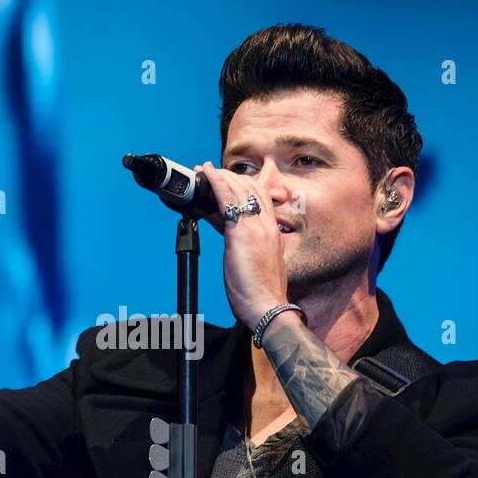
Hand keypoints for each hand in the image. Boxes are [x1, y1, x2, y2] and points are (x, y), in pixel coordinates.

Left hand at [194, 161, 288, 329]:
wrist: (266, 307)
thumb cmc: (260, 293)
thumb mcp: (256, 263)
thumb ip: (247, 246)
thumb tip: (232, 237)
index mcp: (273, 233)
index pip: (260, 200)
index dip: (243, 187)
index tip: (228, 182)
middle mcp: (267, 226)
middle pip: (250, 190)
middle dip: (229, 178)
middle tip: (211, 172)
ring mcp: (256, 228)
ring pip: (239, 190)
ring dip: (220, 176)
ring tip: (204, 170)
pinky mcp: (241, 233)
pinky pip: (227, 199)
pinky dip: (216, 183)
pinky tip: (206, 175)